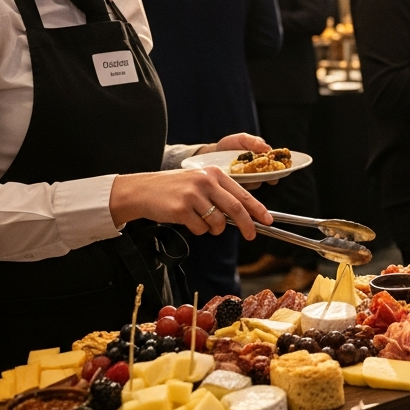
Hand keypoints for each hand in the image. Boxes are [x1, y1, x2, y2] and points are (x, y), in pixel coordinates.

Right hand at [110, 168, 272, 238]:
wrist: (141, 191)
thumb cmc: (174, 190)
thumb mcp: (199, 184)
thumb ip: (220, 195)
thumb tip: (244, 216)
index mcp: (214, 174)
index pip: (243, 194)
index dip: (258, 209)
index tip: (267, 220)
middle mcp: (205, 182)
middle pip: (236, 208)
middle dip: (247, 225)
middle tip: (251, 235)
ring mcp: (193, 195)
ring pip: (218, 222)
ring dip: (214, 229)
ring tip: (202, 222)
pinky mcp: (181, 209)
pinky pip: (200, 229)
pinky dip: (198, 230)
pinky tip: (186, 220)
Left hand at [197, 133, 277, 187]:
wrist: (211, 154)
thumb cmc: (229, 146)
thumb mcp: (241, 139)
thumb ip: (253, 141)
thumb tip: (267, 148)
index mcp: (261, 160)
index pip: (275, 166)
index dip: (279, 170)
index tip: (279, 171)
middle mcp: (257, 172)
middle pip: (267, 177)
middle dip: (268, 177)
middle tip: (264, 175)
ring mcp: (247, 181)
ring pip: (255, 184)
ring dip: (252, 180)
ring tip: (243, 172)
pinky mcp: (236, 187)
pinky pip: (242, 188)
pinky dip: (240, 184)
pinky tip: (235, 177)